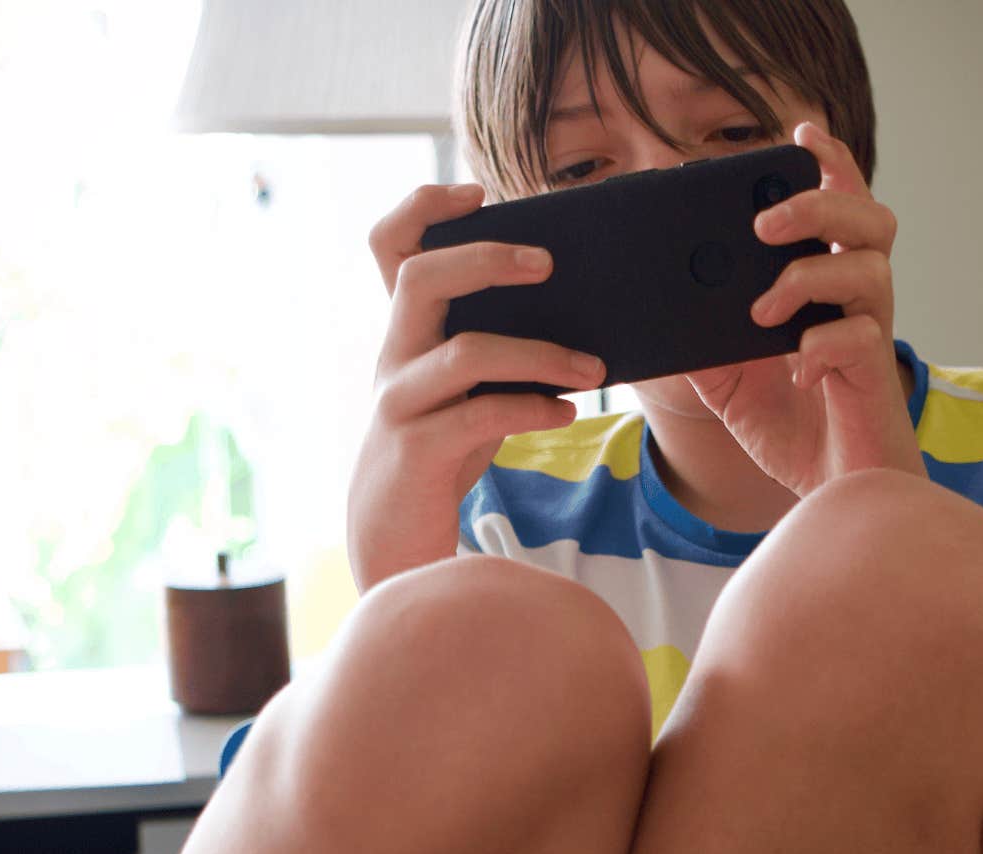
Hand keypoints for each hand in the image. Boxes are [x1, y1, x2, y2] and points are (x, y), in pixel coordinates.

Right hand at [351, 183, 606, 591]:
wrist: (395, 533)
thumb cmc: (443, 445)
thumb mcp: (462, 385)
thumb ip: (494, 341)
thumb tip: (573, 301)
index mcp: (405, 329)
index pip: (388, 245)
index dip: (423, 206)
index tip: (475, 192)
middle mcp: (393, 355)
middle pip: (419, 277)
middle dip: (487, 257)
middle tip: (549, 263)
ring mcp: (400, 403)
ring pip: (465, 352)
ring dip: (540, 353)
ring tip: (593, 368)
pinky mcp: (418, 450)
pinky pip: (481, 416)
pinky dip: (532, 408)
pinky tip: (564, 411)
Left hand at [684, 122, 923, 494]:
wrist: (827, 494)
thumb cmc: (787, 427)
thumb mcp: (724, 375)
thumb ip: (700, 336)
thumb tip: (657, 304)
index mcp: (826, 283)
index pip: (840, 204)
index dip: (831, 163)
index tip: (800, 133)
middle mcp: (857, 298)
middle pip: (868, 217)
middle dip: (817, 205)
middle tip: (765, 224)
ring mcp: (870, 333)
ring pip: (869, 267)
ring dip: (808, 276)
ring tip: (763, 308)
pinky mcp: (875, 375)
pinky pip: (859, 338)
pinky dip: (819, 348)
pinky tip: (795, 372)